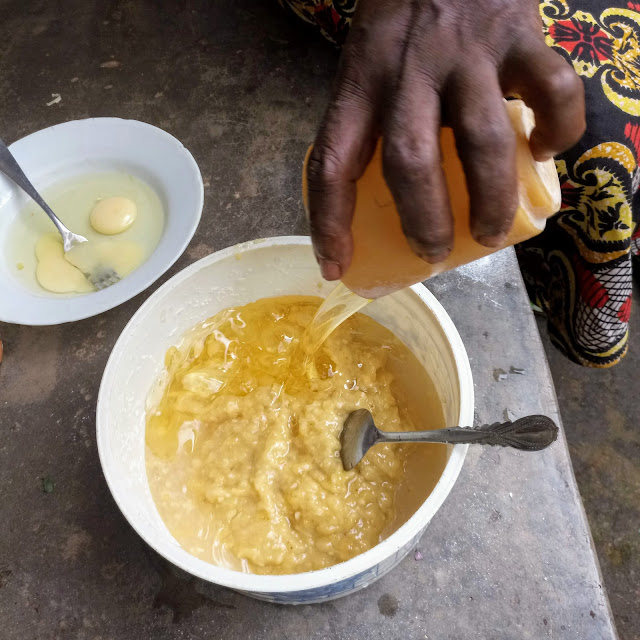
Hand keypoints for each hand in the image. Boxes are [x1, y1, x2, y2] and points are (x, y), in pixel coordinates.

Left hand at [306, 0, 584, 279]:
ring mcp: (466, 54)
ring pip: (481, 140)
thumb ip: (371, 119)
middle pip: (410, 161)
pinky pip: (550, 89)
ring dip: (489, 198)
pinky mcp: (519, 36)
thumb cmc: (400, 22)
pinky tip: (546, 149)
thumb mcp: (366, 66)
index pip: (332, 163)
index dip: (329, 223)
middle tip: (432, 252)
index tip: (335, 266)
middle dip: (423, 220)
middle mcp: (406, 72)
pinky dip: (557, 128)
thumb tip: (386, 196)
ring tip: (490, 232)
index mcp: (359, 84)